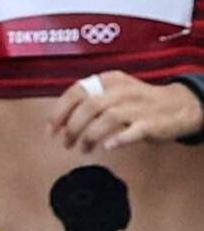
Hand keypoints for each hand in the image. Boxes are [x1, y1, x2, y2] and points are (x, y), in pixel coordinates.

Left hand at [48, 71, 203, 153]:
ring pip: (108, 118)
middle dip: (72, 127)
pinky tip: (108, 146)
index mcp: (109, 80)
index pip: (76, 91)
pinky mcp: (151, 123)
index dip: (59, 112)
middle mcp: (122, 90)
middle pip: (89, 106)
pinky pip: (133, 130)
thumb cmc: (137, 102)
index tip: (50, 131)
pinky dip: (119, 139)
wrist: (179, 105)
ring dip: (90, 136)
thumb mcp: (113, 92)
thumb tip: (58, 123)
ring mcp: (138, 106)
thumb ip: (87, 102)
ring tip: (83, 149)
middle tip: (66, 143)